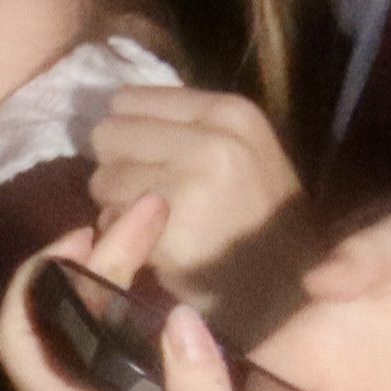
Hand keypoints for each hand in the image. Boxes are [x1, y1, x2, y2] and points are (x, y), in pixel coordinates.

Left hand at [0, 203, 311, 390]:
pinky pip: (73, 385)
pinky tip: (140, 325)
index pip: (16, 336)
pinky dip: (94, 338)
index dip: (39, 272)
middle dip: (78, 271)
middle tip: (144, 226)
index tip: (96, 228)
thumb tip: (175, 313)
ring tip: (137, 257)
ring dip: (82, 300)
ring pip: (52, 359)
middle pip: (36, 336)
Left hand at [88, 84, 310, 317]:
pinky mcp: (168, 225)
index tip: (142, 157)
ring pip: (101, 178)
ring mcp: (189, 181)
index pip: (131, 98)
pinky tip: (155, 247)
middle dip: (117, 165)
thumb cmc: (261, 222)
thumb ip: (186, 129)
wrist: (289, 292)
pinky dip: (119, 235)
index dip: (127, 131)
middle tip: (145, 194)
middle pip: (108, 133)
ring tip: (156, 222)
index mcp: (230, 112)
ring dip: (115, 203)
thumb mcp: (242, 153)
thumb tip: (114, 115)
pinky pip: (108, 219)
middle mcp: (211, 138)